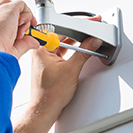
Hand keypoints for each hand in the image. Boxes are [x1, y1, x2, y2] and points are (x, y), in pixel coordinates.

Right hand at [0, 0, 39, 58]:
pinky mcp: (8, 7)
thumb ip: (23, 43)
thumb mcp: (11, 49)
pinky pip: (21, 5)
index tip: (20, 34)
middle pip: (8, 10)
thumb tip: (34, 42)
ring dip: (24, 19)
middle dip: (20, 20)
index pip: (1, 18)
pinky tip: (24, 25)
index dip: (13, 24)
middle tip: (25, 32)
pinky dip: (27, 14)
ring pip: (15, 7)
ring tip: (20, 33)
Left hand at [3, 15, 102, 132]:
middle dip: (79, 33)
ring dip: (77, 43)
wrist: (45, 109)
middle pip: (63, 35)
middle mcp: (40, 51)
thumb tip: (92, 42)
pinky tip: (82, 52)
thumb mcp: (71, 70)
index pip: (61, 29)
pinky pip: (63, 53)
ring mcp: (45, 58)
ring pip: (64, 44)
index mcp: (41, 48)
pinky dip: (73, 52)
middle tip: (92, 31)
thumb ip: (84, 53)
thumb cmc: (50, 94)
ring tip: (89, 42)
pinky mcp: (50, 65)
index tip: (89, 23)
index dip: (77, 25)